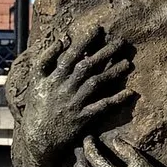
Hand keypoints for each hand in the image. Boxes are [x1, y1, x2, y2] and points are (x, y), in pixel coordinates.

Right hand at [17, 31, 131, 162]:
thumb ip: (46, 58)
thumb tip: (62, 39)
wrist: (37, 137)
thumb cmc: (37, 106)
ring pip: (96, 84)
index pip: (71, 55)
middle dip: (105, 52)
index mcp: (53, 78)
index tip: (99, 29)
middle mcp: (64, 88)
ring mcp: (74, 103)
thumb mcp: (35, 80)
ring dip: (113, 72)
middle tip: (121, 41)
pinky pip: (102, 107)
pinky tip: (130, 92)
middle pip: (87, 66)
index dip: (85, 41)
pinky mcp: (83, 118)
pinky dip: (116, 99)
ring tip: (128, 63)